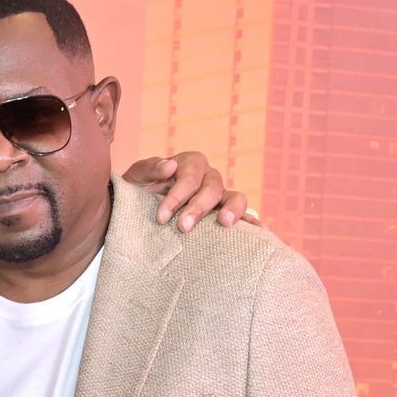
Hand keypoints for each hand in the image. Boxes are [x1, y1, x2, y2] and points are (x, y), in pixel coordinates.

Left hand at [122, 150, 257, 232]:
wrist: (136, 211)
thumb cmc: (137, 192)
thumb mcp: (136, 177)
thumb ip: (149, 168)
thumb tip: (169, 166)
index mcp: (189, 164)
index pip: (190, 176)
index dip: (177, 196)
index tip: (161, 217)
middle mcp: (208, 178)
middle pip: (212, 188)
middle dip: (198, 208)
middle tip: (183, 228)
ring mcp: (221, 196)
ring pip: (235, 197)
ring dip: (232, 210)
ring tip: (224, 223)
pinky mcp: (227, 214)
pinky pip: (246, 216)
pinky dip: (253, 222)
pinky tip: (260, 231)